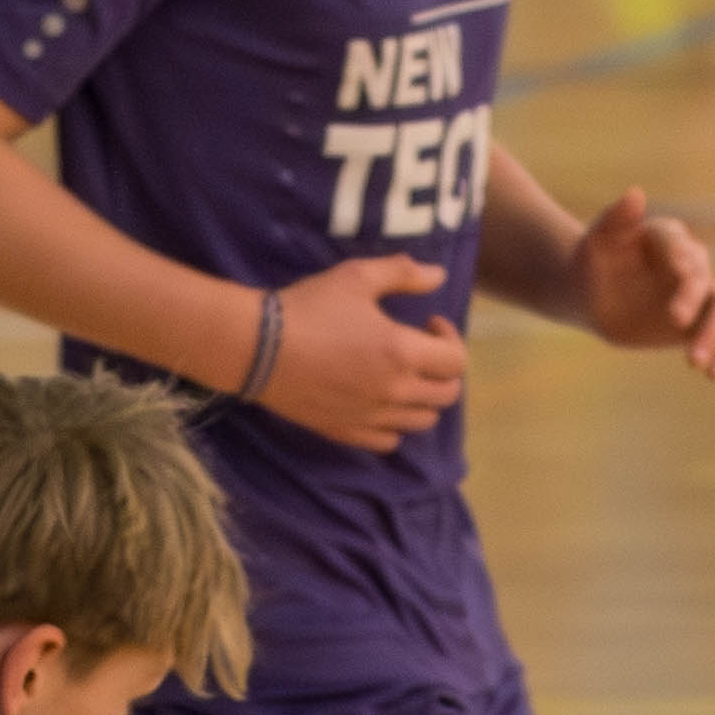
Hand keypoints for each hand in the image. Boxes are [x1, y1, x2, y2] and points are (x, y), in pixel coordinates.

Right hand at [258, 252, 468, 451]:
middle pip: (446, 395)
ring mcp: (372, 416)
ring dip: (424, 398)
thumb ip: (403, 273)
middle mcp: (394, 391)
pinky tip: (380, 403)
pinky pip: (389, 441)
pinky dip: (395, 425)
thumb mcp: (356, 277)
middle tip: (422, 350)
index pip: (456, 361)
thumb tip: (439, 275)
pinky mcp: (347, 431)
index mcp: (403, 352)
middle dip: (444, 370)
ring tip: (403, 377)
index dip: (451, 339)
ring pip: (423, 421)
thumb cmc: (309, 307)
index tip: (429, 324)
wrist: (258, 348)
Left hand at [570, 181, 714, 378]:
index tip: (680, 273)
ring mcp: (700, 295)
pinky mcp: (701, 323)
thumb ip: (614, 218)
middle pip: (704, 279)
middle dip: (692, 299)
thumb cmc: (592, 263)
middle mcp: (691, 265)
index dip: (682, 258)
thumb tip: (636, 194)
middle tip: (674, 320)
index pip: (681, 246)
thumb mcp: (595, 241)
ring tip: (696, 363)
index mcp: (668, 238)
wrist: (591, 294)